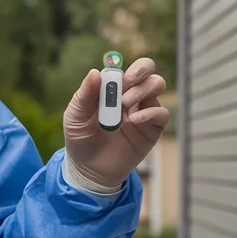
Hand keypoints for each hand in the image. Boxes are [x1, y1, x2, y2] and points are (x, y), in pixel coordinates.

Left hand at [62, 57, 170, 189]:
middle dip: (141, 69)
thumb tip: (96, 71)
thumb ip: (84, 95)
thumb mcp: (75, 116)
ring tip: (125, 104)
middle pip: (148, 70)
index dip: (124, 67)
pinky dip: (150, 112)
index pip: (125, 67)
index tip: (118, 77)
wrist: (90, 170)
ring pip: (157, 85)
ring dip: (142, 90)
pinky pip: (161, 113)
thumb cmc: (81, 140)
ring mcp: (143, 110)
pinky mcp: (152, 128)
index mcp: (112, 89)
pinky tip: (134, 120)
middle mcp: (131, 95)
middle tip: (128, 81)